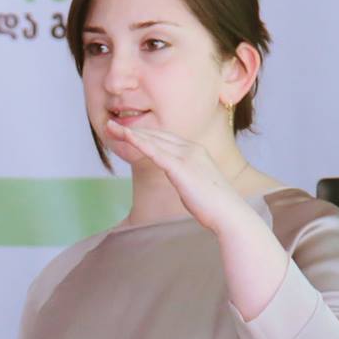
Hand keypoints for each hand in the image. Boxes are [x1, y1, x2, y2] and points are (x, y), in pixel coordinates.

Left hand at [102, 119, 253, 233]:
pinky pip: (155, 151)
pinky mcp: (180, 167)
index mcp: (196, 152)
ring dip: (129, 133)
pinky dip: (139, 142)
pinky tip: (125, 136)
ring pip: (152, 140)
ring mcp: (187, 156)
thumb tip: (183, 183)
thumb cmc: (215, 206)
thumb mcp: (198, 187)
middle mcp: (192, 149)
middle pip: (156, 135)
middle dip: (132, 129)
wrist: (229, 214)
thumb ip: (188, 179)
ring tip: (110, 127)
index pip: (165, 138)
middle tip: (110, 125)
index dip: (145, 133)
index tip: (127, 131)